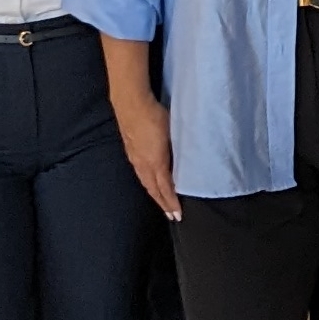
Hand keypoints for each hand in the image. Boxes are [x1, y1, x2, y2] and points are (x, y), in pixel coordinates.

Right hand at [113, 91, 179, 220]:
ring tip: (162, 203)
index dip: (171, 202)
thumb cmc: (155, 116)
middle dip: (163, 204)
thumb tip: (187, 159)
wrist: (131, 103)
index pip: (165, 189)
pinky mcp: (131, 152)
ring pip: (146, 183)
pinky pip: (140, 174)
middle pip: (154, 190)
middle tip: (171, 216)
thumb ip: (179, 150)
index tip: (177, 214)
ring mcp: (135, 159)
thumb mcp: (173, 134)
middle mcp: (143, 165)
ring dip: (155, 195)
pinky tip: (150, 183)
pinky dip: (148, 184)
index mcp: (155, 163)